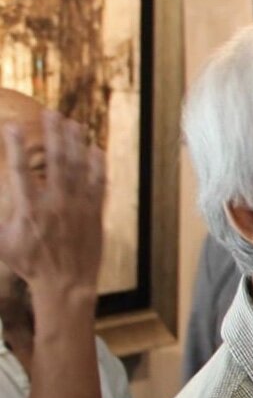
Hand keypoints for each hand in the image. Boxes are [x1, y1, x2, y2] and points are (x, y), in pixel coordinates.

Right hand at [0, 113, 104, 299]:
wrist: (66, 284)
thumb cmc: (31, 265)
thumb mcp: (3, 243)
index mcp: (29, 209)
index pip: (19, 170)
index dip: (16, 147)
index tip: (12, 127)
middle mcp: (54, 203)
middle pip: (54, 161)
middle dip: (53, 134)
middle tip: (51, 113)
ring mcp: (78, 207)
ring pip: (78, 168)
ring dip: (76, 143)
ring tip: (73, 123)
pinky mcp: (95, 213)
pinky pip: (98, 184)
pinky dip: (98, 165)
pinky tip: (96, 149)